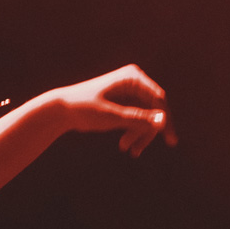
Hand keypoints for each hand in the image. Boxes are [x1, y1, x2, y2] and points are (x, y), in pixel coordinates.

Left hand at [50, 64, 175, 155]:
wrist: (61, 110)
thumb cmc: (82, 108)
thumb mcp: (110, 116)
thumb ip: (137, 118)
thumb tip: (163, 119)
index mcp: (132, 77)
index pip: (158, 99)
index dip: (165, 119)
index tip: (168, 139)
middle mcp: (135, 82)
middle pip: (155, 110)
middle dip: (148, 131)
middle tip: (138, 150)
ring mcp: (132, 93)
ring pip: (148, 117)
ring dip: (140, 135)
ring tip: (130, 151)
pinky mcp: (128, 103)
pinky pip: (140, 120)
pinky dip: (135, 133)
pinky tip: (124, 146)